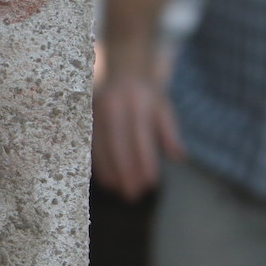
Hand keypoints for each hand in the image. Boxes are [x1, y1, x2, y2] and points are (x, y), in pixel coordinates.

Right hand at [92, 75, 185, 200]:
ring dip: (110, 172)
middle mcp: (114, 106)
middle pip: (119, 145)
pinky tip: (106, 181)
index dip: (145, 162)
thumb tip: (178, 157)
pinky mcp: (87, 118)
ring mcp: (97, 112)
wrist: (124, 71)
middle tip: (134, 195)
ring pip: (101, 147)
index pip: (140, 138)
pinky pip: (92, 145)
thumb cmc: (148, 95)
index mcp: (137, 102)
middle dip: (126, 172)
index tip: (150, 184)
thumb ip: (170, 132)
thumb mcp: (164, 108)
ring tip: (120, 191)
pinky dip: (99, 164)